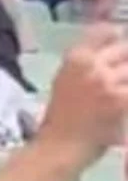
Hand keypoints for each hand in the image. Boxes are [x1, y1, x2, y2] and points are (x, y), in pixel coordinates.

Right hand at [37, 23, 127, 156]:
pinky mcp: (121, 99)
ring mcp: (107, 80)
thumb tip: (116, 38)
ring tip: (120, 95)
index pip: (107, 32)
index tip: (119, 57)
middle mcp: (91, 64)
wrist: (59, 148)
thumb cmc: (62, 119)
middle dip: (126, 63)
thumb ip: (89, 61)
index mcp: (75, 58)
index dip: (118, 40)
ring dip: (126, 82)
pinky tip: (123, 104)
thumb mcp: (66, 80)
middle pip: (126, 49)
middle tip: (118, 81)